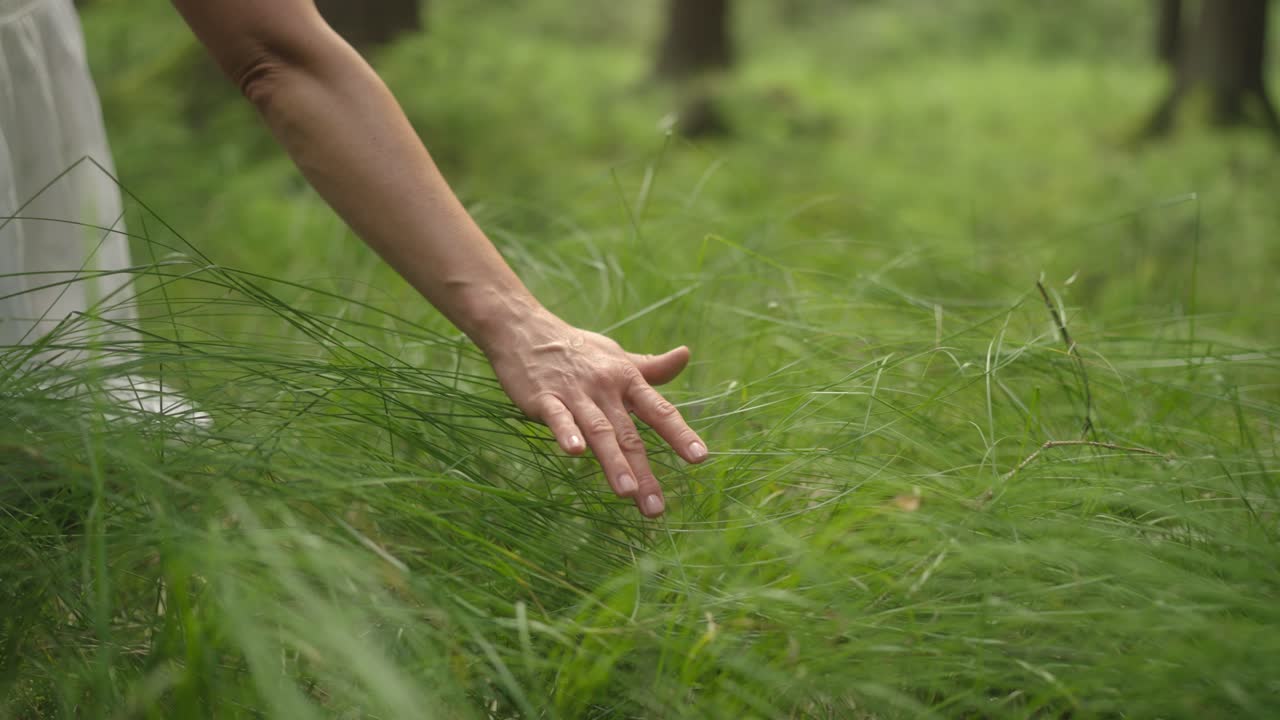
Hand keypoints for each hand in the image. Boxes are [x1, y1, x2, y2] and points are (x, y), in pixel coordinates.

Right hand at [482, 309, 707, 516]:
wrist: (525, 329)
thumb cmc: (576, 348)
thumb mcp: (617, 355)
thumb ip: (651, 367)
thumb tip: (685, 355)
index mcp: (626, 379)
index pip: (659, 410)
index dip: (680, 434)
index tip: (700, 458)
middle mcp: (605, 388)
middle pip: (628, 434)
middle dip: (643, 472)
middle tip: (655, 507)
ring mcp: (575, 393)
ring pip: (599, 431)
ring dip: (613, 462)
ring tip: (626, 493)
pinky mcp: (544, 398)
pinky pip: (558, 417)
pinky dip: (566, 433)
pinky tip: (574, 452)